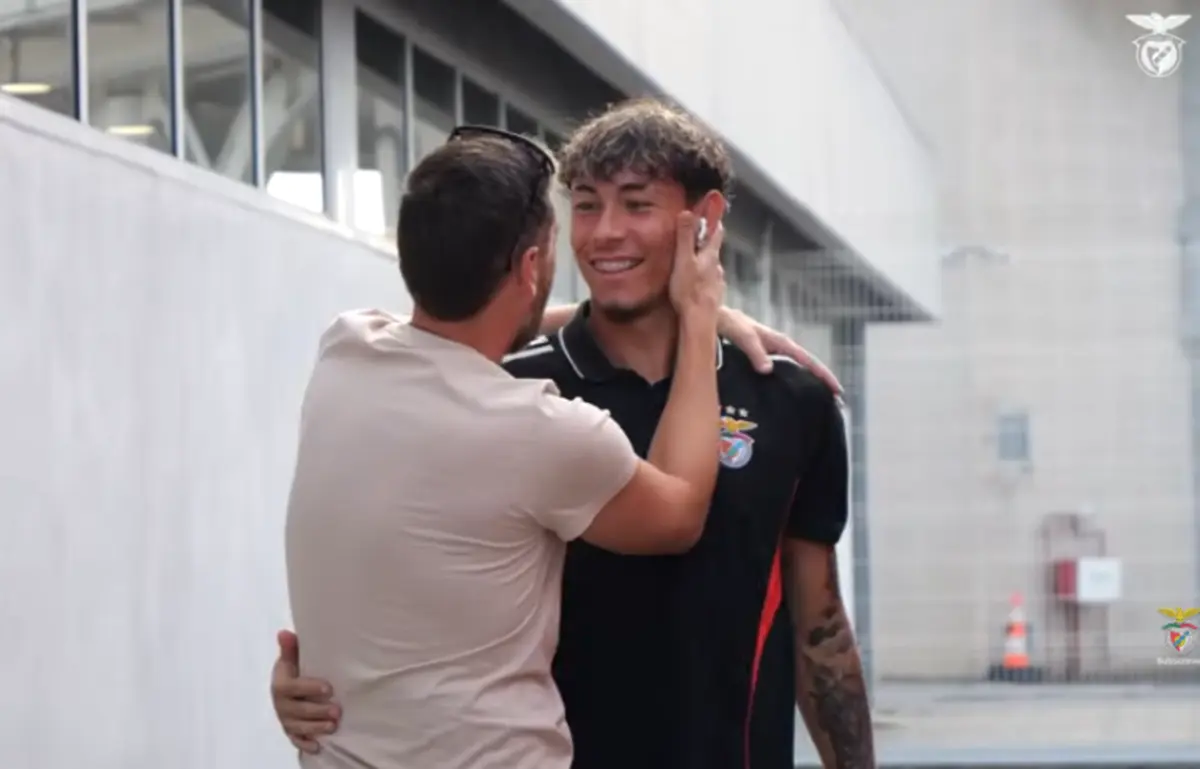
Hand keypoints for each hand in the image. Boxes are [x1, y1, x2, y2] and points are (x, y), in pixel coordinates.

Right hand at [271, 629, 340, 753]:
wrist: (287, 689)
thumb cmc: (295, 671)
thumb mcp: (292, 659)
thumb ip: (290, 648)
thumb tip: (284, 632)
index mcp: (280, 684)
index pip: (290, 688)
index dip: (309, 688)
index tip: (329, 688)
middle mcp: (281, 704)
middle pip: (296, 711)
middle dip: (317, 712)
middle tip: (337, 711)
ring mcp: (285, 719)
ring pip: (298, 727)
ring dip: (315, 728)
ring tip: (333, 726)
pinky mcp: (291, 731)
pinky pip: (296, 740)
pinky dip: (306, 744)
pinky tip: (317, 746)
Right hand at [668, 212, 724, 318]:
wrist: (700, 321)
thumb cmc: (689, 291)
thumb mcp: (683, 260)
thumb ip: (685, 237)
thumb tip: (687, 212)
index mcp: (710, 256)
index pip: (716, 233)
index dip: (714, 222)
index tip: (711, 215)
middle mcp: (717, 268)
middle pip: (712, 251)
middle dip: (704, 245)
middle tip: (691, 241)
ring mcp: (717, 283)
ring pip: (711, 268)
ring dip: (702, 263)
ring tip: (689, 265)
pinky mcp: (714, 297)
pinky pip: (709, 283)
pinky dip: (702, 280)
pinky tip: (694, 285)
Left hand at [716, 309, 842, 392]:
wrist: (713, 318)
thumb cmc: (729, 322)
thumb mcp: (742, 335)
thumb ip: (754, 350)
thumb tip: (768, 370)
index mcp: (779, 342)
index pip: (807, 359)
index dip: (823, 374)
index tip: (837, 389)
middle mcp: (778, 348)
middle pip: (805, 366)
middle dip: (820, 381)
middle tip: (833, 401)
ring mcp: (770, 354)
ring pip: (793, 370)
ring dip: (804, 383)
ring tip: (815, 402)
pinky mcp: (760, 360)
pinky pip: (779, 373)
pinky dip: (787, 383)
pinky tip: (786, 397)